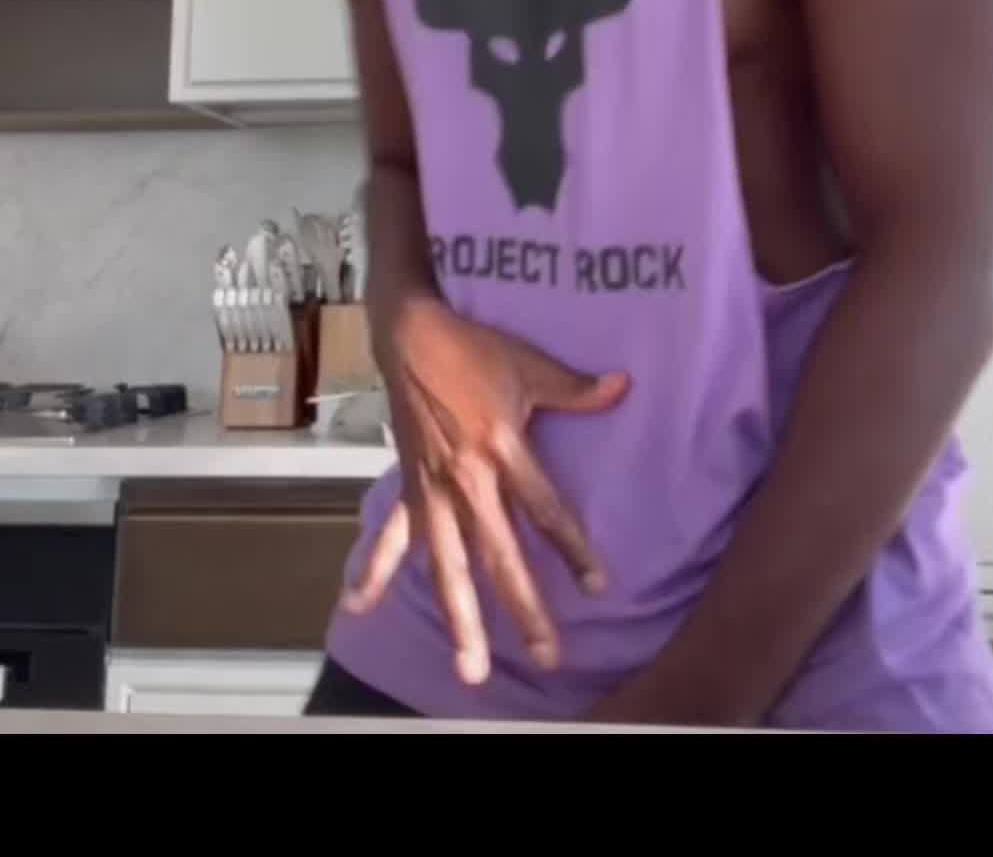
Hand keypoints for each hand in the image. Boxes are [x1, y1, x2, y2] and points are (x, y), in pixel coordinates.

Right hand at [343, 297, 629, 684]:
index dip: (572, 549)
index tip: (597, 588)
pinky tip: (361, 609)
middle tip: (546, 655)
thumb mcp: (529, 364)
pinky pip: (392, 536)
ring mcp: (432, 489)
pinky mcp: (410, 486)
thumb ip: (576, 389)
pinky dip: (375, 572)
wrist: (410, 333)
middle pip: (498, 554)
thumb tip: (624, 387)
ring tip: (470, 667)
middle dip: (523, 607)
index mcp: (500, 447)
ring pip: (448, 565)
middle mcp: (465, 478)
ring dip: (460, 617)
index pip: (544, 509)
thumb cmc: (473, 348)